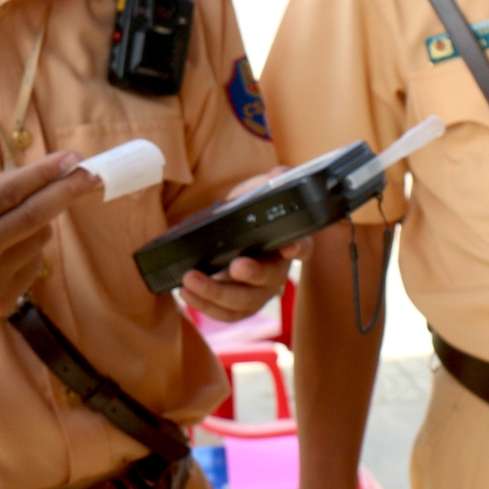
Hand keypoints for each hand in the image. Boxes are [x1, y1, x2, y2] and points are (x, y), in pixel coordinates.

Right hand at [0, 152, 99, 328]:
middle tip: (91, 173)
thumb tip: (53, 172)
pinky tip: (6, 252)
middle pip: (32, 217)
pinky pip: (35, 264)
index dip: (44, 173)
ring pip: (40, 239)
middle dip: (66, 191)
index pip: (9, 193)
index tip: (73, 157)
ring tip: (16, 221)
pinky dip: (31, 249)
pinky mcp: (1, 304)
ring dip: (42, 221)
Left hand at [176, 166, 309, 322]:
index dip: (297, 248)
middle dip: (252, 275)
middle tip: (235, 266)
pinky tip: (187, 293)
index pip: (302, 246)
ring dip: (217, 295)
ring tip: (191, 280)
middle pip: (270, 281)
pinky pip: (226, 314)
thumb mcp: (257, 193)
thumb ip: (269, 183)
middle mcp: (276, 271)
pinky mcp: (238, 305)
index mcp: (287, 242)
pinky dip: (206, 307)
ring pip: (245, 303)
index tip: (288, 246)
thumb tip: (278, 174)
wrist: (231, 234)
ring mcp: (257, 292)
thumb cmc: (248, 215)